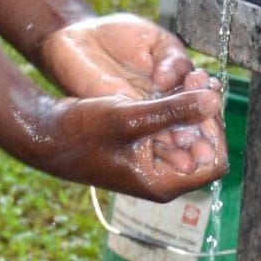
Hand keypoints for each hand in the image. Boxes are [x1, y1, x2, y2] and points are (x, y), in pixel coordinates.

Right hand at [42, 13, 222, 184]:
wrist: (45, 133)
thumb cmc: (81, 131)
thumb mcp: (130, 117)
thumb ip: (173, 110)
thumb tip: (215, 100)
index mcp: (162, 182)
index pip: (213, 162)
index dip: (216, 131)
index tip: (206, 100)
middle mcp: (160, 176)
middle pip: (203, 147)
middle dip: (206, 114)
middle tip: (202, 82)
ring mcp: (151, 161)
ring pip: (188, 134)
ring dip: (193, 107)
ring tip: (192, 78)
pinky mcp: (142, 146)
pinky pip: (172, 127)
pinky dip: (177, 106)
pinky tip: (174, 82)